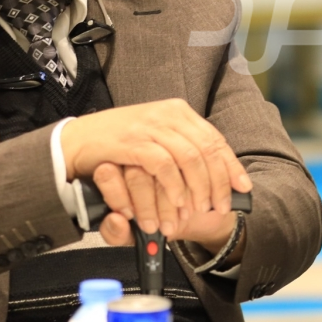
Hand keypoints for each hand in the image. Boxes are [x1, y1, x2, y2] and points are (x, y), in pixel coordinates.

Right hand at [61, 99, 251, 233]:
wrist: (78, 140)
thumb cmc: (118, 144)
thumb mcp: (156, 139)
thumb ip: (181, 147)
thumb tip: (213, 168)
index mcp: (178, 111)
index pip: (214, 138)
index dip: (231, 165)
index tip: (243, 187)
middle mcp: (168, 114)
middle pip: (207, 149)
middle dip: (218, 182)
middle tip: (221, 206)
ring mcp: (150, 126)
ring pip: (190, 158)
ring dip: (198, 188)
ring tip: (200, 210)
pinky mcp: (134, 141)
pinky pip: (164, 165)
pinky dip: (174, 186)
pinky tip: (178, 202)